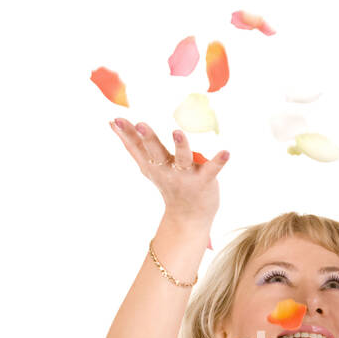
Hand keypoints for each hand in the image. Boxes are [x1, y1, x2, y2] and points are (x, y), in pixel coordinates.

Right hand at [110, 118, 229, 224]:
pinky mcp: (204, 181)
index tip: (116, 120)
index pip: (137, 148)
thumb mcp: (148, 167)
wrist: (189, 217)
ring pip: (182, 159)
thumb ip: (132, 146)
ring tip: (177, 132)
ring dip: (180, 145)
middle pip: (156, 152)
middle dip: (148, 139)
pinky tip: (226, 152)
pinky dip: (218, 161)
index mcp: (153, 166)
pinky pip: (212, 170)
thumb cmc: (169, 184)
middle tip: (141, 124)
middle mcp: (167, 170)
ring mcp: (185, 176)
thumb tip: (112, 122)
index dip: (126, 134)